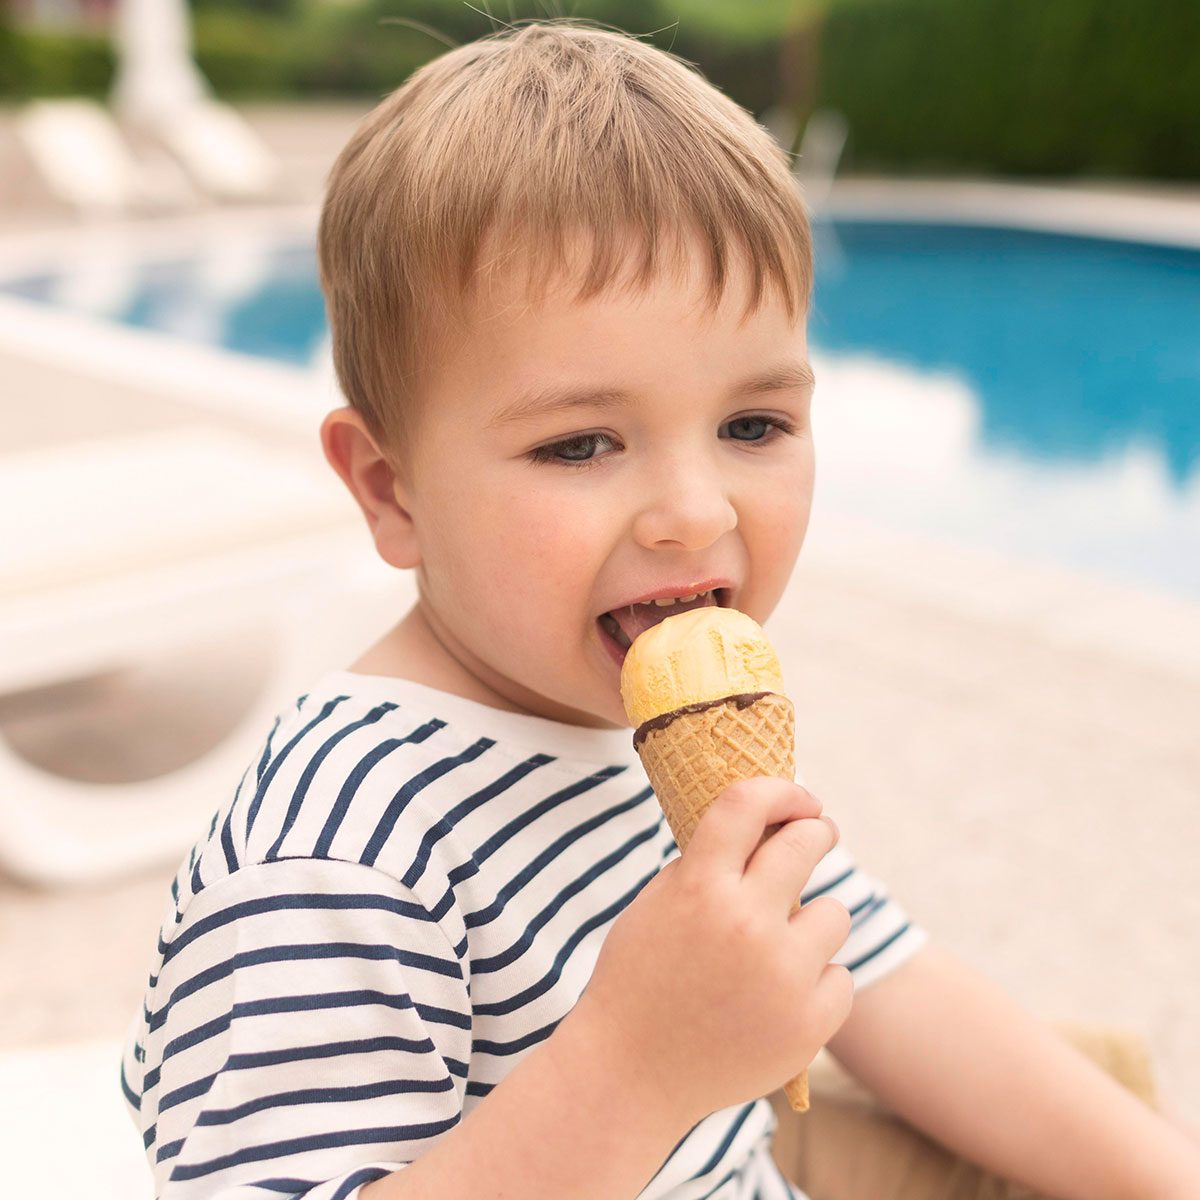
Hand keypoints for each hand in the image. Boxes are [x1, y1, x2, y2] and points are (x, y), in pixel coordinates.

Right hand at [578, 779, 852, 1126]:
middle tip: (816, 833)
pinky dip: (816, 983)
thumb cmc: (640, 979)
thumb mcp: (657, 903)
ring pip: (834, 912)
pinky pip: (840, 977)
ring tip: (777, 947)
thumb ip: (708, 864)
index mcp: (699, 886)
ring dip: (812, 921)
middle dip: (816, 830)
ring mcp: (782, 976)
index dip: (781, 788)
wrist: (630, 1075)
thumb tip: (767, 826)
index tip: (798, 795)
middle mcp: (745, 923)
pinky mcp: (808, 1024)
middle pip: (807, 841)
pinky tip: (778, 999)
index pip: (748, 803)